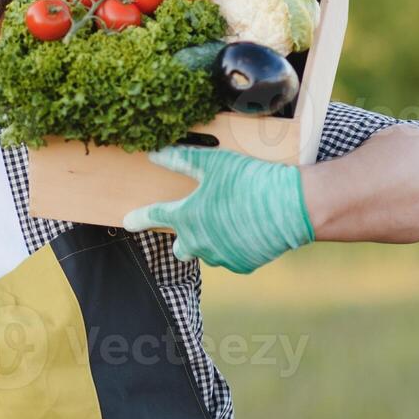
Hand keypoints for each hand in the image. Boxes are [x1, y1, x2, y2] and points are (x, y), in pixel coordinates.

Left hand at [122, 145, 314, 273]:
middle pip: (180, 247)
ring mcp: (221, 257)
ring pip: (208, 252)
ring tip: (231, 219)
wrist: (291, 207)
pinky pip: (231, 257)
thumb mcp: (213, 163)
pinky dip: (235, 246)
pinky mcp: (242, 265)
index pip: (154, 216)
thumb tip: (155, 153)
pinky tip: (248, 229)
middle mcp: (199, 243)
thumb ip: (181, 159)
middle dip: (184, 236)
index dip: (138, 217)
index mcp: (187, 218)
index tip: (127, 221)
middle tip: (198, 219)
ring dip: (212, 240)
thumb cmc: (250, 181)